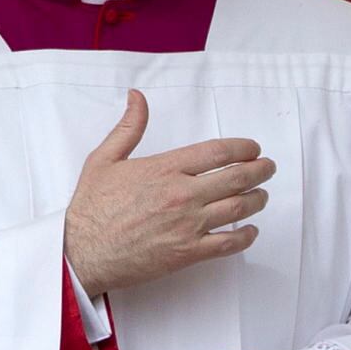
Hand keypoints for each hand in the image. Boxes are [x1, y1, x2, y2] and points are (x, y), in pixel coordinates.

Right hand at [66, 92, 273, 298]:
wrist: (81, 252)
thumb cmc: (91, 207)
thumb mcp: (105, 159)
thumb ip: (129, 128)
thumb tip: (137, 97)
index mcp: (165, 168)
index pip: (218, 152)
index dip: (244, 148)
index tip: (254, 148)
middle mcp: (182, 194)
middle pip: (238, 178)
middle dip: (261, 170)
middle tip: (268, 168)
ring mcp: (188, 225)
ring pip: (239, 208)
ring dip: (258, 199)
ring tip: (262, 195)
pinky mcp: (188, 252)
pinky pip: (229, 243)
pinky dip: (246, 236)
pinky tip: (250, 230)